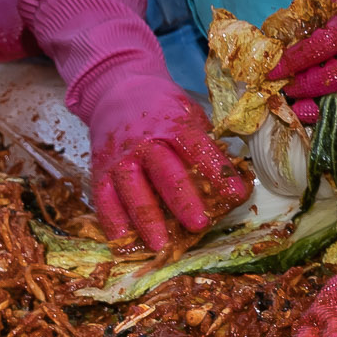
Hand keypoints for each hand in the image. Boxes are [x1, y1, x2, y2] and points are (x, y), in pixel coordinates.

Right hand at [85, 72, 251, 253]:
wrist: (117, 92)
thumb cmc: (163, 110)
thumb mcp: (189, 114)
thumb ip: (205, 143)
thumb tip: (233, 174)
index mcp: (173, 124)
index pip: (197, 148)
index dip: (217, 171)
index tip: (237, 193)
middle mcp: (145, 142)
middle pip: (165, 172)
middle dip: (183, 200)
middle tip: (199, 224)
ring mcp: (120, 158)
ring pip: (132, 189)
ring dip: (147, 218)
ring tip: (161, 245)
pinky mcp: (100, 172)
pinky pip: (104, 199)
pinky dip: (112, 222)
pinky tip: (124, 242)